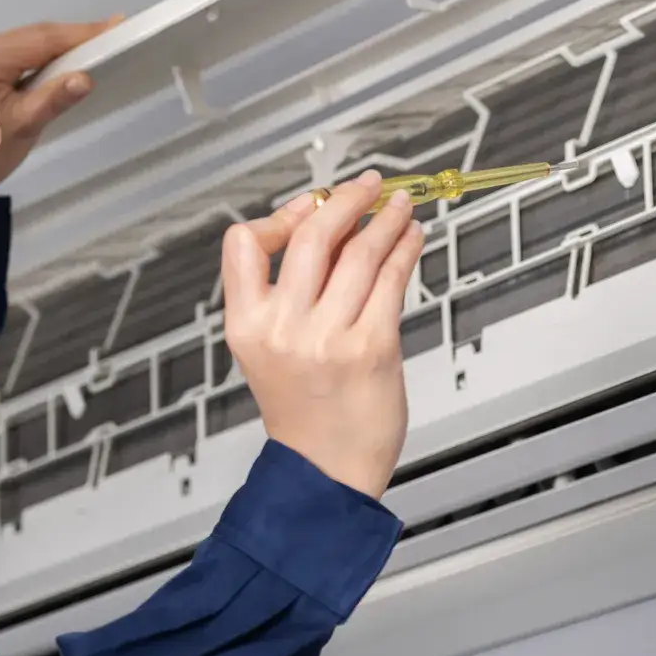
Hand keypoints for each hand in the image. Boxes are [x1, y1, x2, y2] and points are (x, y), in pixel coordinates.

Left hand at [0, 18, 121, 186]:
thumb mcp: (21, 128)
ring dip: (61, 44)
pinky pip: (20, 53)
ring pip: (28, 43)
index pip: (41, 38)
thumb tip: (85, 78)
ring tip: (97, 43)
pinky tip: (65, 59)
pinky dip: (45, 55)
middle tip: (114, 32)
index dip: (79, 33)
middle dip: (74, 36)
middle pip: (35, 35)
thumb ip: (52, 100)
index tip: (114, 26)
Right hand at [219, 171, 424, 497]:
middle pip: (314, 236)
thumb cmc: (304, 410)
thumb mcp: (270, 349)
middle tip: (367, 185)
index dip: (280, 216)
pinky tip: (411, 238)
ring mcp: (329, 337)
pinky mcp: (373, 347)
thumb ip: (289, 292)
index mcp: (247, 325)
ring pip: (360, 252)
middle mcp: (284, 328)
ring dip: (386, 218)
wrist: (327, 470)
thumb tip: (334, 225)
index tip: (312, 206)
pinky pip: (392, 280)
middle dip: (347, 200)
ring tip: (400, 206)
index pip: (244, 243)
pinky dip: (405, 249)